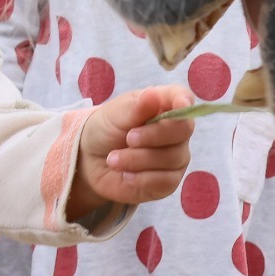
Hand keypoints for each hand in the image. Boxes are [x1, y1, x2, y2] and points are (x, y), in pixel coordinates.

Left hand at [67, 85, 193, 218]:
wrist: (91, 160)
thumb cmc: (107, 130)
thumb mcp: (115, 114)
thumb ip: (135, 107)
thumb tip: (153, 94)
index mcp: (164, 106)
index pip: (183, 97)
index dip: (184, 100)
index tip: (180, 104)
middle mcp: (176, 131)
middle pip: (183, 130)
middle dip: (153, 135)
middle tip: (128, 138)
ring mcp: (175, 157)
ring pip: (171, 158)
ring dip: (137, 159)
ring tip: (113, 159)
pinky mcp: (168, 182)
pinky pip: (165, 181)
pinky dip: (141, 178)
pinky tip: (125, 174)